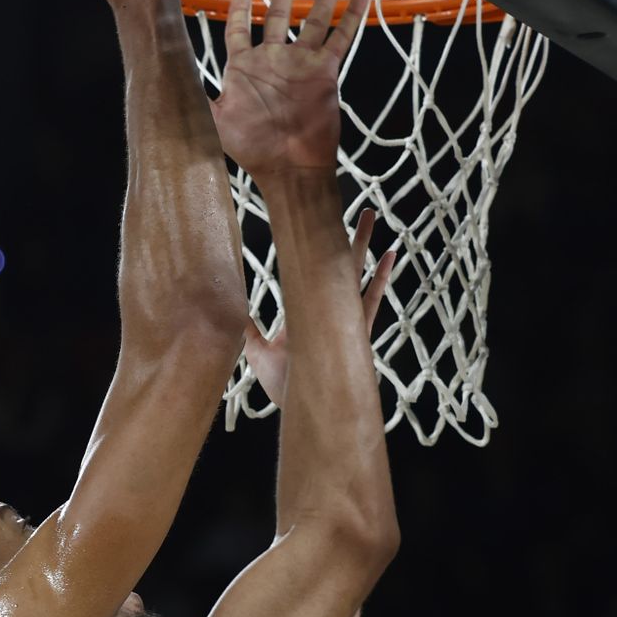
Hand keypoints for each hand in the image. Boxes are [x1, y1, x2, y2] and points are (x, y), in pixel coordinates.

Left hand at [212, 0, 371, 179]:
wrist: (288, 167)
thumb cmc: (252, 150)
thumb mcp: (214, 122)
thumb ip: (195, 97)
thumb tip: (165, 84)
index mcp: (245, 67)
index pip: (238, 29)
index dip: (238, 10)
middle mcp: (273, 59)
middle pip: (279, 13)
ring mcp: (300, 62)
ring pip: (315, 17)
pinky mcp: (324, 70)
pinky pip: (340, 36)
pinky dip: (353, 12)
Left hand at [243, 209, 396, 408]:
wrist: (302, 409)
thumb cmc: (282, 386)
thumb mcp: (257, 352)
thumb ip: (246, 328)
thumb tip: (225, 305)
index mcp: (305, 310)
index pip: (308, 270)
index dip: (311, 246)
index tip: (312, 220)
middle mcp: (327, 309)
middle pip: (336, 264)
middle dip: (343, 236)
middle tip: (349, 206)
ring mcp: (344, 318)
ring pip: (354, 274)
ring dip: (363, 246)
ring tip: (371, 217)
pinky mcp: (356, 332)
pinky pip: (371, 302)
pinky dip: (381, 279)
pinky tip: (391, 257)